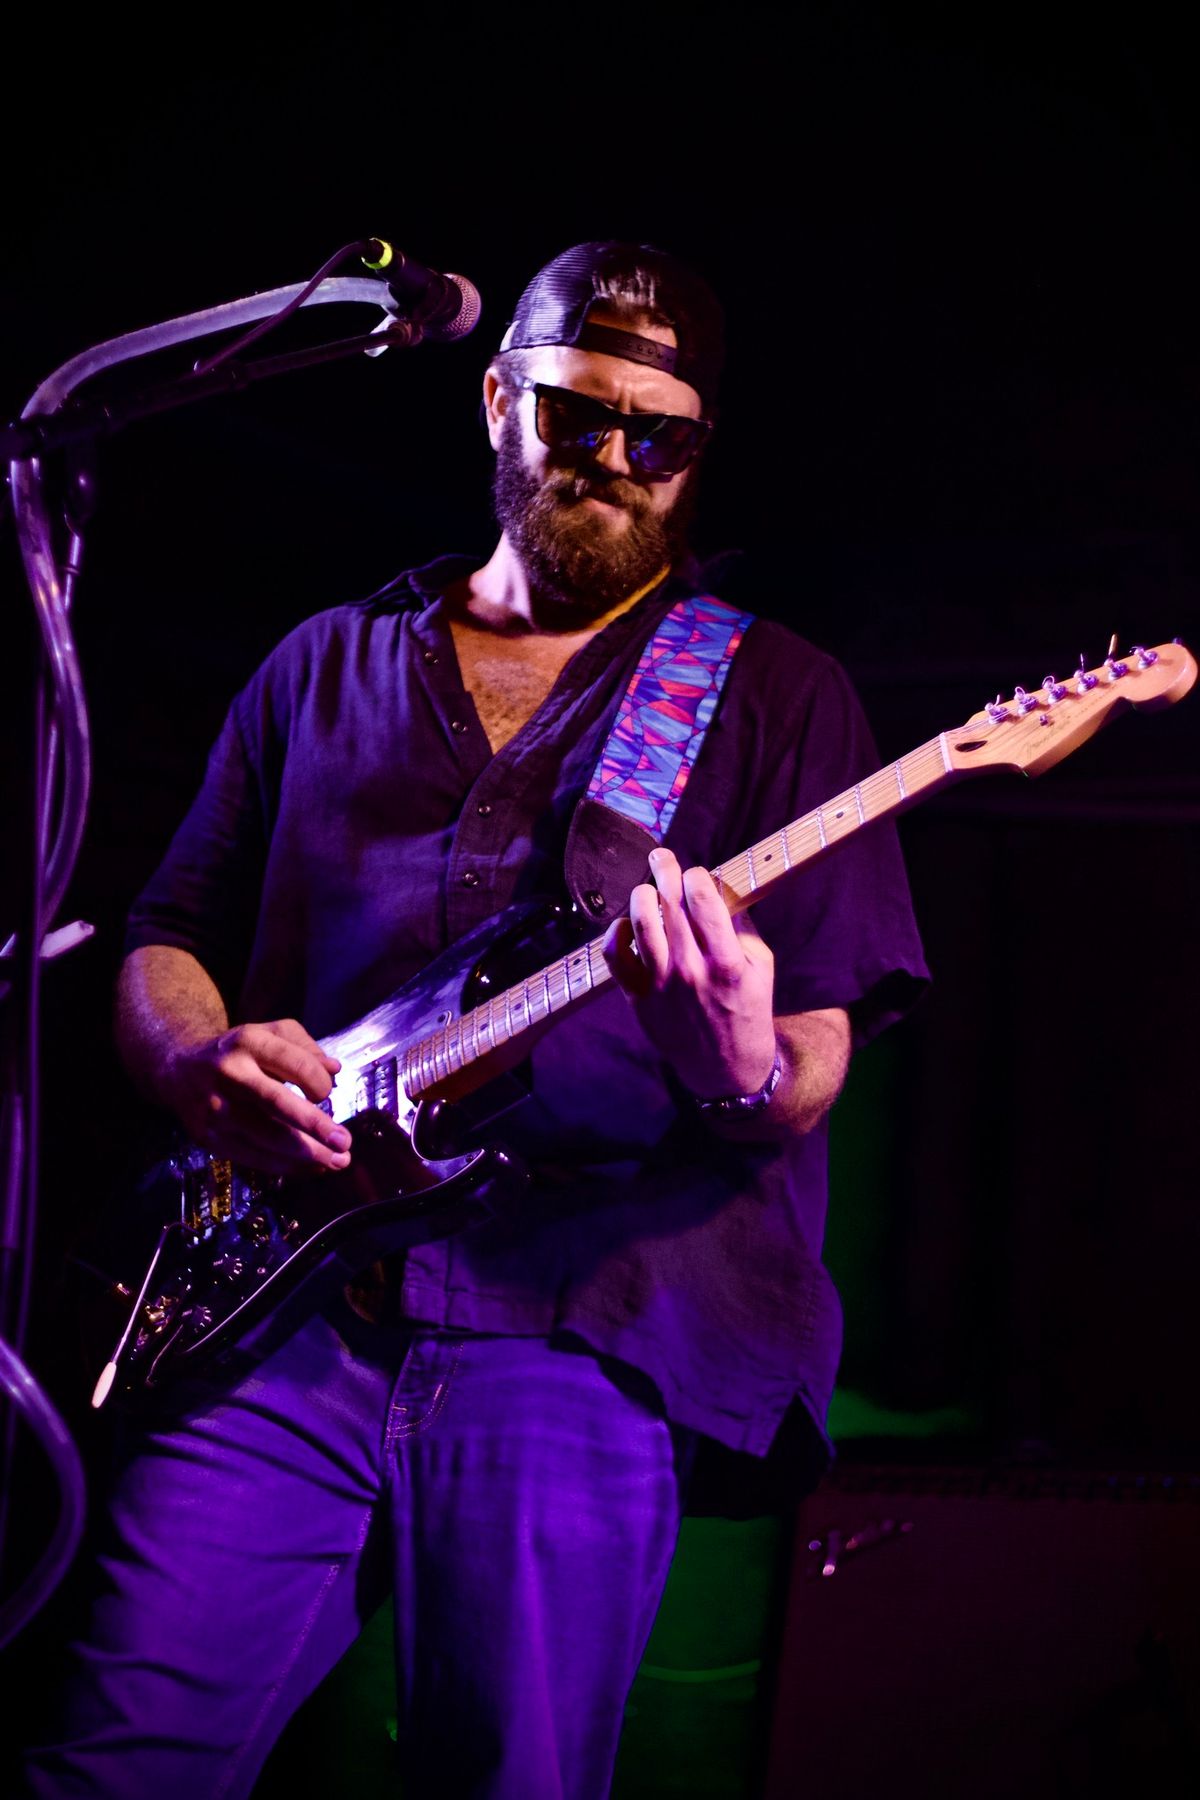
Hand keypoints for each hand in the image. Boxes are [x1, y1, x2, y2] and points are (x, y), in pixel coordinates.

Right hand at [162, 1018, 351, 1175]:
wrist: (179, 1070)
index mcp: (248, 1042)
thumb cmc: (238, 1052)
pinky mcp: (208, 1138)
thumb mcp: (270, 1033)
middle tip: (344, 1142)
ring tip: (337, 1161)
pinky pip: (253, 1157)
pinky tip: (311, 1167)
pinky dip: (286, 1166)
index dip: (318, 1082)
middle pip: (277, 1103)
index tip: (327, 1094)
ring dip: (306, 1154)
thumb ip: (305, 1047)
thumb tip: (334, 1071)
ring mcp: (216, 1109)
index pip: (294, 1063)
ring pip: (266, 1137)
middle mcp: (229, 1075)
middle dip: (314, 1126)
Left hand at [602, 847, 778, 1099]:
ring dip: (641, 896)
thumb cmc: (747, 1009)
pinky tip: (628, 925)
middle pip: (669, 905)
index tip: (696, 874)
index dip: (696, 876)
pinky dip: (616, 932)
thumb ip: (741, 925)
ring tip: (647, 890)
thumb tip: (717, 884)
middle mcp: (691, 971)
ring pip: (639, 923)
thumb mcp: (762, 966)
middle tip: (662, 858)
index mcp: (727, 962)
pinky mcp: (638, 999)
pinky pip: (615, 956)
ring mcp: (661, 986)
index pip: (704, 901)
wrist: (725, 1066)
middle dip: (665, 872)